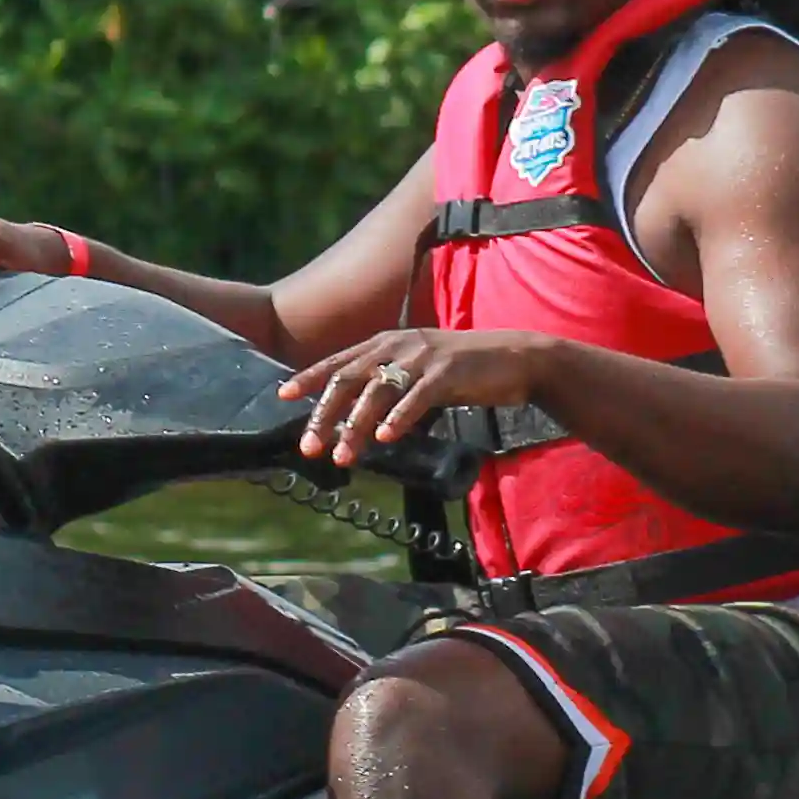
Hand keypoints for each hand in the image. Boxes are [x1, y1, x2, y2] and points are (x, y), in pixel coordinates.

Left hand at [280, 326, 547, 465]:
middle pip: (349, 379)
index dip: (309, 377)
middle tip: (309, 446)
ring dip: (357, 426)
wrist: (516, 358)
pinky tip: (386, 438)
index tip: (283, 397)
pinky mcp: (448, 371)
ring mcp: (423, 356)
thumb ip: (389, 387)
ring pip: (378, 391)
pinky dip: (400, 417)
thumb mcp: (418, 372)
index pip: (338, 361)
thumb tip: (359, 421)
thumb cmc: (464, 371)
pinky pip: (417, 397)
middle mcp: (398, 345)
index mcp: (387, 344)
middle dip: (324, 414)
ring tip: (343, 455)